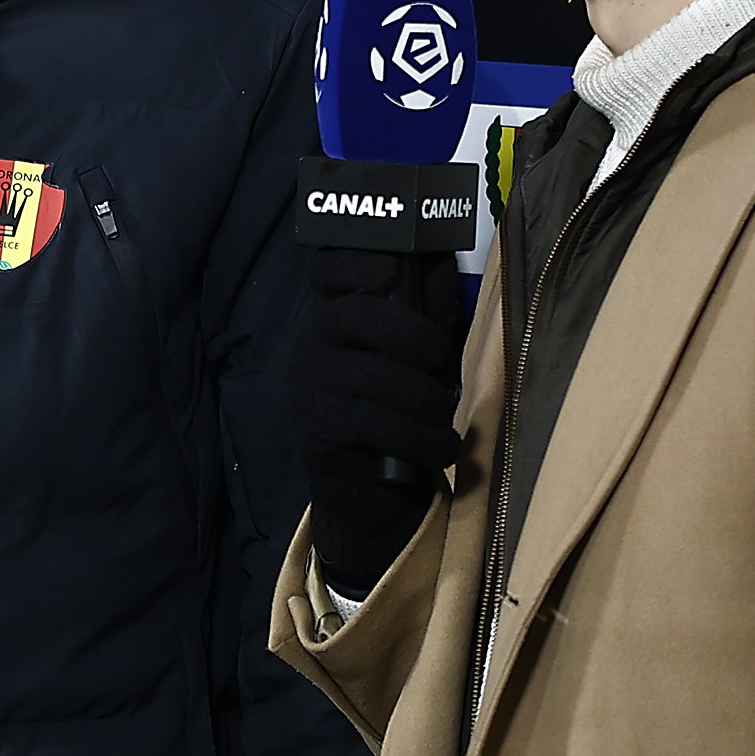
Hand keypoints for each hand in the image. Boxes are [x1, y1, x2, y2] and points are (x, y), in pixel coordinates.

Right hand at [289, 248, 463, 596]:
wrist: (367, 495)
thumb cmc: (398, 414)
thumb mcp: (413, 360)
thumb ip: (422, 315)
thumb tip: (444, 260)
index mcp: (334, 317)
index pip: (329, 269)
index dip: (359, 262)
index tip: (392, 277)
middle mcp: (311, 343)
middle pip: (367, 316)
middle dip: (420, 342)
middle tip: (439, 371)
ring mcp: (310, 385)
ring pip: (381, 377)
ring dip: (429, 405)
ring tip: (442, 423)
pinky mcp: (319, 428)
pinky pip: (381, 424)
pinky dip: (426, 440)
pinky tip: (441, 449)